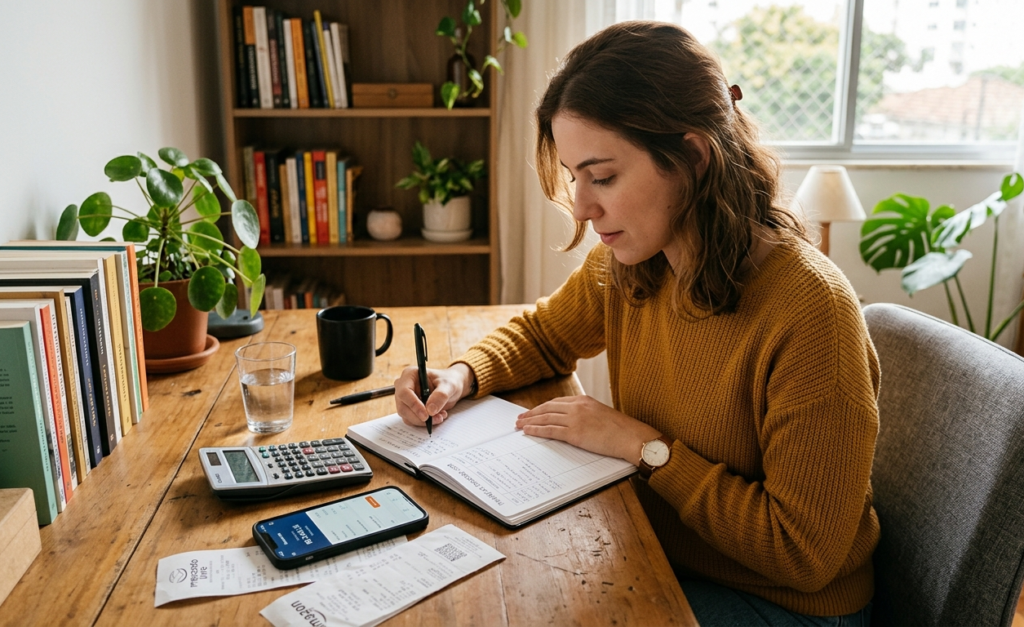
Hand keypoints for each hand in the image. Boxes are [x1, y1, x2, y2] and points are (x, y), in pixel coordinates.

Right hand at [394, 363, 474, 429]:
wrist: (450, 387)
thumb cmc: (448, 381)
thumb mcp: (449, 385)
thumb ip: (440, 396)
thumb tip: (430, 410)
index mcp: (410, 374)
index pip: (404, 392)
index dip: (414, 405)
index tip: (426, 415)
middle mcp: (403, 386)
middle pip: (403, 407)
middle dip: (419, 417)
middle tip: (437, 419)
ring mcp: (404, 399)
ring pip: (406, 416)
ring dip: (423, 421)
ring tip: (440, 416)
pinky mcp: (408, 409)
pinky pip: (411, 420)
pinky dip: (423, 422)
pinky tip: (436, 417)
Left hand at [515, 395, 661, 464]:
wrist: (631, 437)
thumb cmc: (621, 430)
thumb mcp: (601, 415)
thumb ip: (586, 415)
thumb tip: (574, 423)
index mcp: (584, 400)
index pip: (556, 402)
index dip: (542, 407)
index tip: (532, 411)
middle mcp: (577, 406)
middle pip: (547, 408)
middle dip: (531, 413)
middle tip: (520, 418)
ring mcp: (575, 419)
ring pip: (546, 418)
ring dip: (530, 421)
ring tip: (519, 425)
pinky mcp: (575, 433)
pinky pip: (551, 430)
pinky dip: (537, 430)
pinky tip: (528, 431)